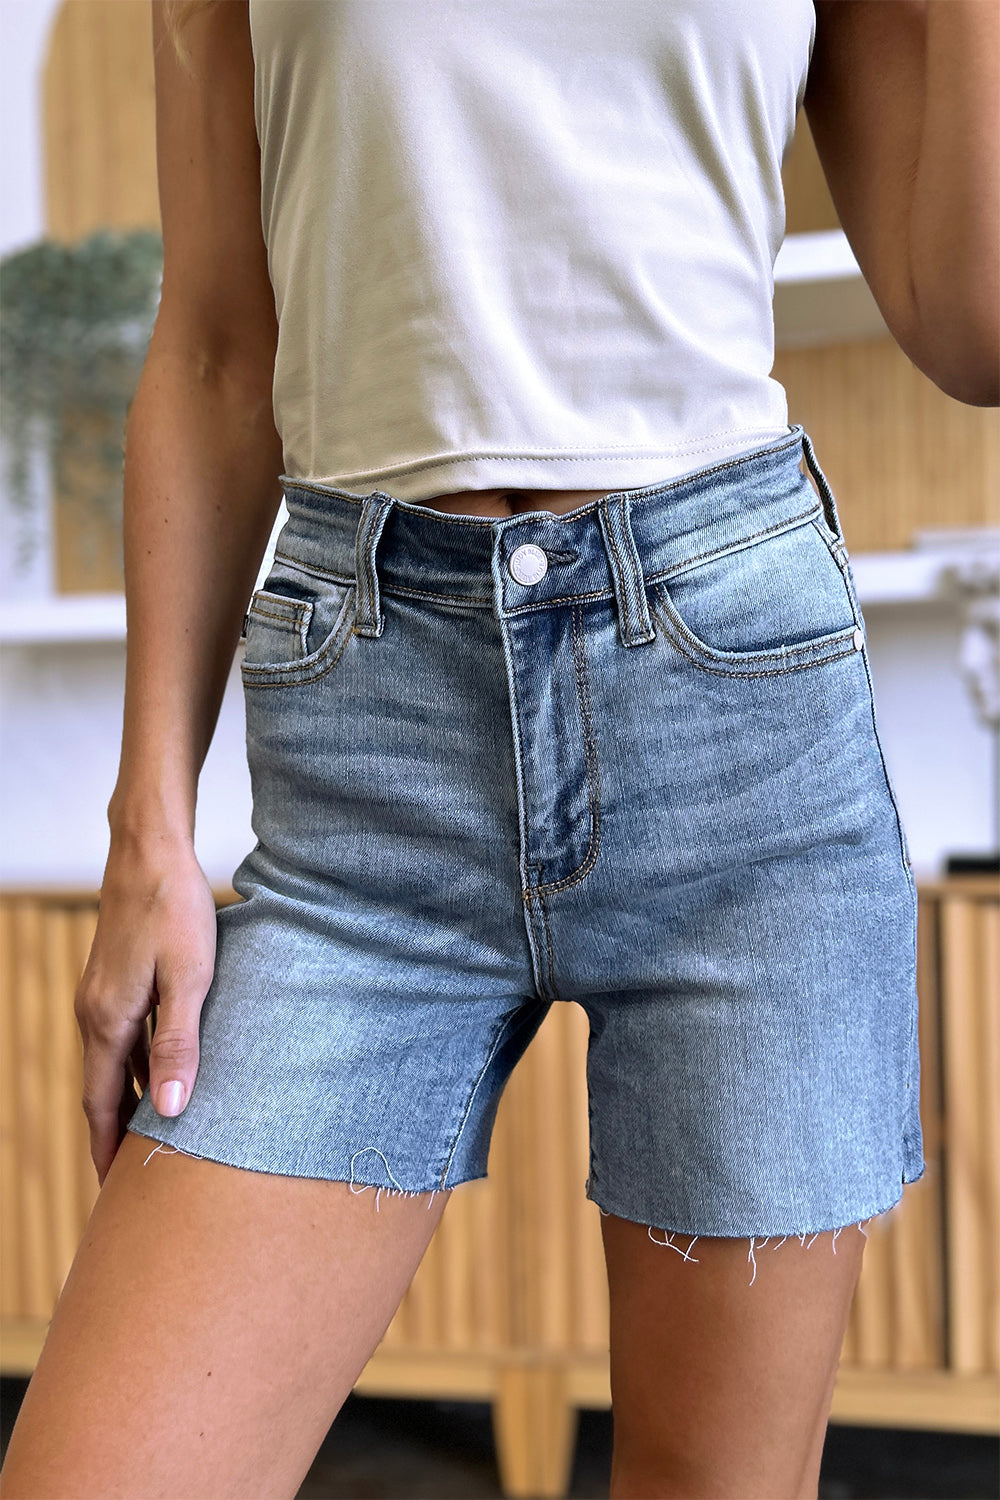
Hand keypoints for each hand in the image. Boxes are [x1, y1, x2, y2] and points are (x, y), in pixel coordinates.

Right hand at [74, 834, 217, 1185]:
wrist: (151, 849)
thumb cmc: (175, 908)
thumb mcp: (190, 979)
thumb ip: (179, 1046)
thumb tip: (168, 1112)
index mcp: (107, 1020)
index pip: (100, 1103)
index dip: (107, 1149)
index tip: (115, 1192)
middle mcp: (96, 1011)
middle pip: (103, 1089)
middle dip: (115, 1133)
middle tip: (136, 1179)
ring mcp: (103, 993)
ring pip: (114, 1062)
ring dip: (128, 1098)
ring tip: (153, 1137)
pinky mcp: (118, 976)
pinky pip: (124, 1036)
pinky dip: (137, 1064)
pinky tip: (162, 1073)